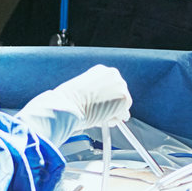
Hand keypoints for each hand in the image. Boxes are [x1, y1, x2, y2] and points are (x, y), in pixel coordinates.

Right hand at [17, 64, 131, 145]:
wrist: (67, 106)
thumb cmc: (67, 101)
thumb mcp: (82, 91)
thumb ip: (95, 94)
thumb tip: (103, 106)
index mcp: (101, 70)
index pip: (110, 86)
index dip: (106, 98)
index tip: (100, 106)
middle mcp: (113, 74)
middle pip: (119, 94)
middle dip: (111, 105)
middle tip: (99, 114)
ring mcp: (120, 85)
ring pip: (122, 105)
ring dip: (112, 113)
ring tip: (97, 117)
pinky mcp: (125, 98)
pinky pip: (124, 114)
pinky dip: (114, 120)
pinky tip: (102, 120)